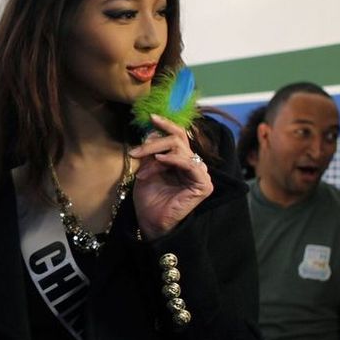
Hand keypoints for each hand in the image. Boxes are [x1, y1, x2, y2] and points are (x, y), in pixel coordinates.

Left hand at [129, 114, 213, 238]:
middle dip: (154, 142)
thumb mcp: (146, 168)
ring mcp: (201, 174)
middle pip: (177, 139)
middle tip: (135, 152)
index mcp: (182, 159)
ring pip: (180, 149)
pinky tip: (159, 160)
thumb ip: (151, 151)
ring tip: (142, 169)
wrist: (150, 222)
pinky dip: (173, 159)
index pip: (179, 135)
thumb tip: (152, 131)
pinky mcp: (204, 185)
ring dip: (156, 156)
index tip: (151, 117)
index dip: (166, 124)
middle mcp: (194, 164)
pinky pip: (190, 164)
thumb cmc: (148, 198)